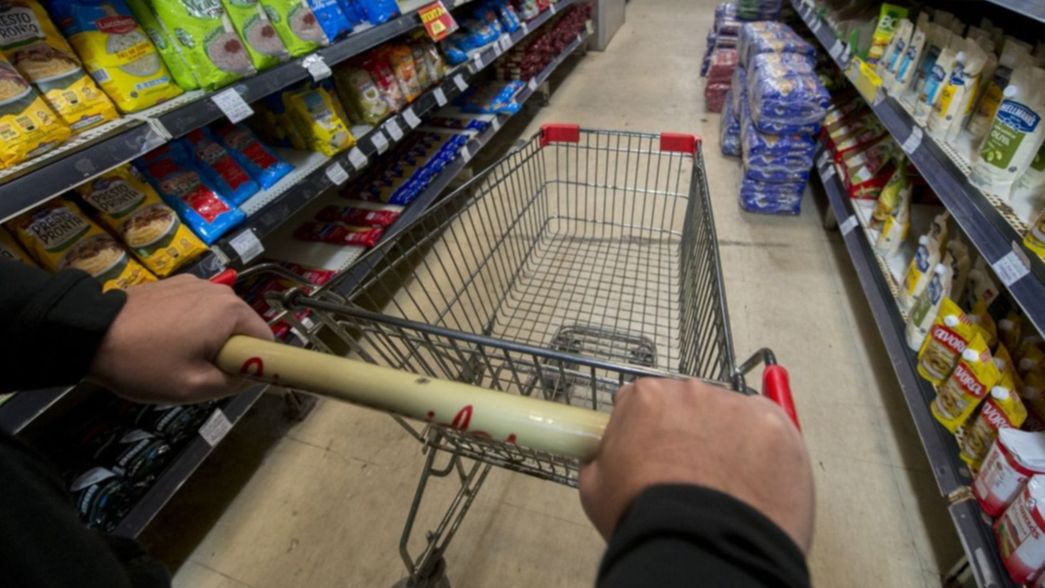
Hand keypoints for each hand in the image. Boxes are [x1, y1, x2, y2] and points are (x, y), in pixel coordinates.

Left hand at [88, 274, 272, 403]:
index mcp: (231, 312)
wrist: (89, 334)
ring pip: (220, 318)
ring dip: (210, 338)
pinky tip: (165, 339)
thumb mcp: (195, 387)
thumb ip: (235, 383)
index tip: (233, 379)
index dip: (257, 363)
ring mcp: (195, 283)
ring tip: (177, 356)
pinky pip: (198, 308)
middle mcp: (219, 290)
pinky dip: (192, 324)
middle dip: (231, 351)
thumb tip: (253, 375)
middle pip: (243, 327)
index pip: (267, 340)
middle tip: (200, 372)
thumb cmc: (145, 363)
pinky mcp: (174, 283)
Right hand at [578, 378, 813, 552]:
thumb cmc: (641, 514)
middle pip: (690, 406)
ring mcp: (738, 405)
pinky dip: (765, 452)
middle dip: (690, 433)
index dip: (647, 430)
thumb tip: (608, 456)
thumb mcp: (596, 488)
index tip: (651, 455)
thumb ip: (603, 457)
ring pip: (732, 418)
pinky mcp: (777, 425)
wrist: (699, 543)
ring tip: (728, 487)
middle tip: (691, 475)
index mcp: (645, 398)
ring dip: (729, 442)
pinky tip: (756, 483)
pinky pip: (770, 432)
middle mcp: (692, 390)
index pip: (642, 402)